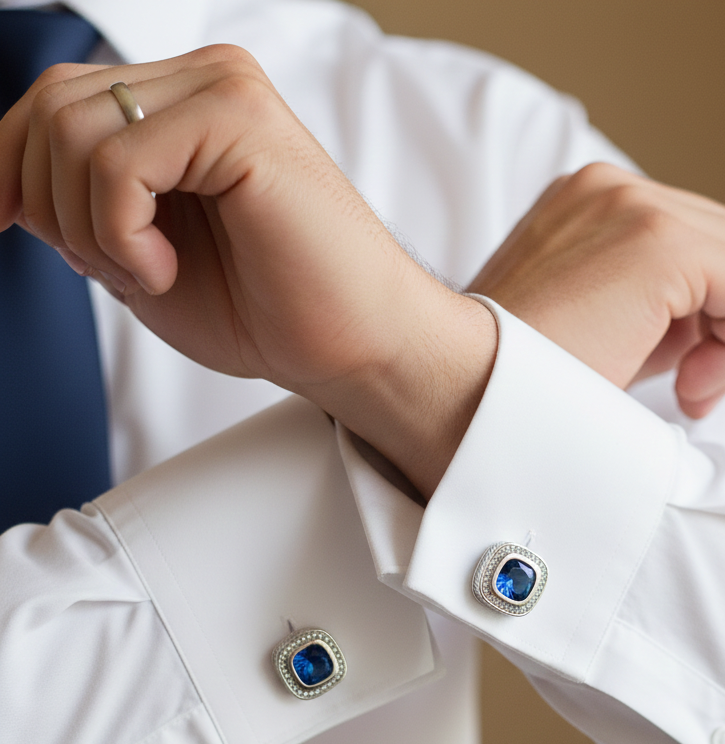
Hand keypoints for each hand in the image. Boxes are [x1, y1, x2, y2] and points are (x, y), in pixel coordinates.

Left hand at [0, 46, 496, 496]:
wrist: (355, 345)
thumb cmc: (271, 312)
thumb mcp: (140, 257)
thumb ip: (83, 207)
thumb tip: (9, 184)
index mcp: (183, 108)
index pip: (52, 102)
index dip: (8, 166)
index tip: (5, 223)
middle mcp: (202, 82)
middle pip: (49, 106)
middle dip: (50, 207)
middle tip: (119, 269)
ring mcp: (224, 90)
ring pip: (71, 131)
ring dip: (89, 228)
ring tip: (153, 271)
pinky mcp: (240, 118)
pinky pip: (117, 163)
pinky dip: (121, 235)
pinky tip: (167, 268)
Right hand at [469, 163, 724, 417]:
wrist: (452, 380)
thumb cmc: (510, 377)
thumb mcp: (591, 332)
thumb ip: (653, 315)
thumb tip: (717, 329)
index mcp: (592, 203)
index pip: (700, 232)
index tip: (721, 357)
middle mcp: (615, 189)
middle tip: (698, 386)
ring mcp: (636, 206)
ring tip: (687, 392)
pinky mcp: (658, 242)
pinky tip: (690, 390)